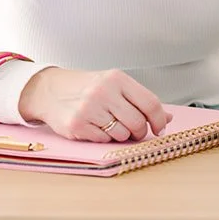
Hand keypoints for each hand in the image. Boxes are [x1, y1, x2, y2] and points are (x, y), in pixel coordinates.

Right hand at [17, 66, 168, 141]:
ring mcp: (88, 109)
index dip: (159, 120)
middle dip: (139, 132)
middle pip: (138, 122)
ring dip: (121, 135)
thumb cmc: (88, 88)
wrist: (51, 90)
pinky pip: (104, 140)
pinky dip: (104, 137)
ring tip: (109, 124)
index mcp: (117, 78)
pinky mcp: (76, 126)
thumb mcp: (115, 85)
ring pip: (122, 134)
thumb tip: (167, 118)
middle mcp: (103, 92)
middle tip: (134, 131)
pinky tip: (95, 126)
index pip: (150, 103)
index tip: (159, 128)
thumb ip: (140, 100)